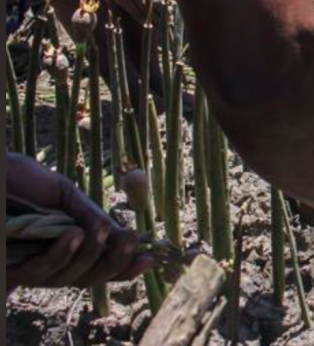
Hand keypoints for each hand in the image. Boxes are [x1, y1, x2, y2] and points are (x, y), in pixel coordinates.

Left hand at [6, 153, 153, 287]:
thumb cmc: (23, 183)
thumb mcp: (66, 195)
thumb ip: (89, 215)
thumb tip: (120, 234)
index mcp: (69, 246)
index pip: (101, 265)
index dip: (126, 267)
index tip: (151, 258)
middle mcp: (53, 263)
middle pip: (91, 278)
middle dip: (115, 263)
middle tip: (131, 241)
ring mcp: (32, 269)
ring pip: (71, 277)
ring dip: (91, 254)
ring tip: (101, 229)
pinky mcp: (11, 270)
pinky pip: (42, 271)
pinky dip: (62, 254)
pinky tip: (73, 234)